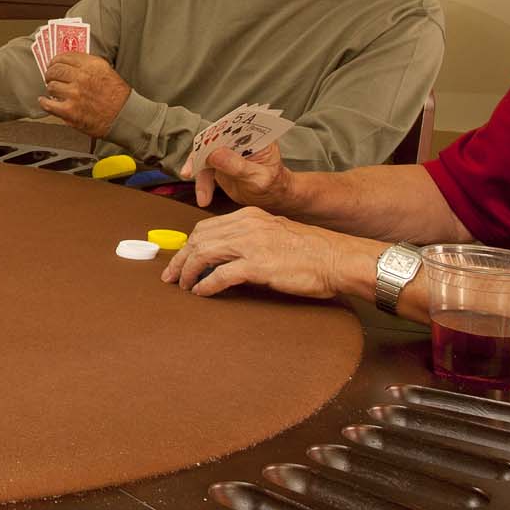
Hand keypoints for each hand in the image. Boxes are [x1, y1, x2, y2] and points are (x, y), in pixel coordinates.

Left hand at [38, 52, 131, 138]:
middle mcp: (81, 77)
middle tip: (50, 77)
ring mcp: (74, 94)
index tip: (53, 64)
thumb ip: (88, 65)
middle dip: (50, 74)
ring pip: (51, 86)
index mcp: (91, 65)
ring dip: (50, 88)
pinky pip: (48, 104)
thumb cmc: (118, 96)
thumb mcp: (106, 71)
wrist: (125, 117)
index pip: (64, 57)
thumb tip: (70, 62)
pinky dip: (44, 102)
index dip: (55, 60)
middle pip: (55, 70)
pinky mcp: (70, 111)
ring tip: (53, 91)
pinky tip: (45, 101)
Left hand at [161, 206, 356, 300]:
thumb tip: (226, 257)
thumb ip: (251, 239)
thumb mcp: (275, 234)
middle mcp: (247, 225)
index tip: (180, 260)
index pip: (206, 227)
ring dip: (189, 272)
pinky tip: (202, 293)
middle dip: (180, 259)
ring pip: (204, 254)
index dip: (189, 245)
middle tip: (171, 276)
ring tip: (183, 286)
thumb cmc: (312, 251)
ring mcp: (252, 244)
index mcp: (249, 216)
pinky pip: (220, 275)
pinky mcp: (258, 265)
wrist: (338, 259)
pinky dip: (206, 285)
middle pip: (199, 239)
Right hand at [197, 141, 294, 210]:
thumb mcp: (259, 178)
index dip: (216, 133)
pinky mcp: (217, 163)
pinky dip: (201, 185)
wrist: (272, 197)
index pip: (232, 126)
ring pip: (204, 156)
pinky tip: (203, 199)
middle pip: (212, 139)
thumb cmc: (274, 185)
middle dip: (199, 156)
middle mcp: (237, 139)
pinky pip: (203, 170)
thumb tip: (213, 154)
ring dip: (199, 176)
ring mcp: (226, 150)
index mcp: (254, 134)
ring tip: (202, 197)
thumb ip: (239, 166)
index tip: (205, 148)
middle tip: (189, 171)